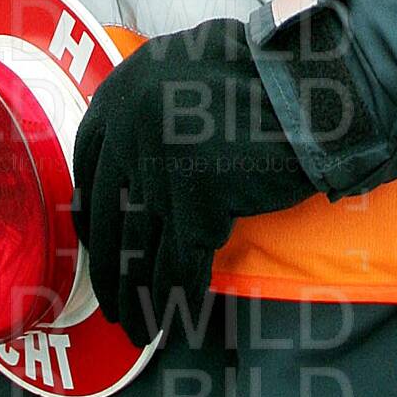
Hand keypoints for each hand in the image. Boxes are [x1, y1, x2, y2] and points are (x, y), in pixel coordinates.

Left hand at [69, 16, 315, 345]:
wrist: (309, 86)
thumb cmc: (257, 75)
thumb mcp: (182, 67)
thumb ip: (150, 103)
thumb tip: (131, 154)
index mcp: (121, 93)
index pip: (87, 168)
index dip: (90, 215)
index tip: (96, 245)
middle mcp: (129, 130)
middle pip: (109, 217)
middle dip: (109, 271)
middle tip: (112, 304)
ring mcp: (160, 170)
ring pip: (138, 251)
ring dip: (137, 298)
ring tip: (137, 328)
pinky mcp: (197, 206)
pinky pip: (179, 266)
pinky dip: (176, 299)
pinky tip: (174, 320)